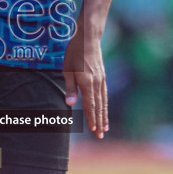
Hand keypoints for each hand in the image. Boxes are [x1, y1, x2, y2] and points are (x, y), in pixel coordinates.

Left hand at [62, 21, 109, 138]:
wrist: (88, 38)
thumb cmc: (74, 53)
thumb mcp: (67, 69)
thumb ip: (70, 88)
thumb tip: (71, 104)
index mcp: (87, 82)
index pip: (90, 105)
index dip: (92, 119)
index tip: (93, 130)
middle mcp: (97, 83)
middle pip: (99, 106)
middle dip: (99, 122)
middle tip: (101, 135)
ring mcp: (101, 80)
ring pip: (104, 102)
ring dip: (104, 116)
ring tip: (105, 127)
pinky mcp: (102, 76)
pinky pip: (104, 95)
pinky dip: (105, 105)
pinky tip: (104, 110)